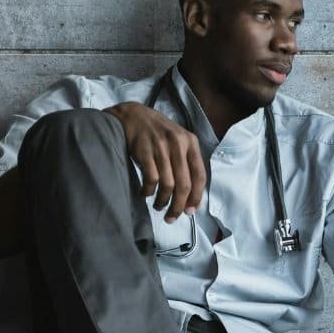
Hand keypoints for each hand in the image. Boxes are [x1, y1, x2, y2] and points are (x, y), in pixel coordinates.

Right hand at [103, 102, 205, 222]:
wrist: (133, 115)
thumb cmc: (158, 133)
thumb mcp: (178, 141)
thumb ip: (187, 165)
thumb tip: (193, 198)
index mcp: (191, 142)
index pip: (200, 176)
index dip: (197, 197)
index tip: (191, 211)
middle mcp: (178, 144)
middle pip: (184, 185)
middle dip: (179, 206)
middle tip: (172, 217)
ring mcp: (161, 147)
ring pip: (168, 185)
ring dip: (163, 201)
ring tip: (159, 206)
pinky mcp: (144, 151)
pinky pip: (151, 179)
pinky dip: (149, 191)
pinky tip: (145, 193)